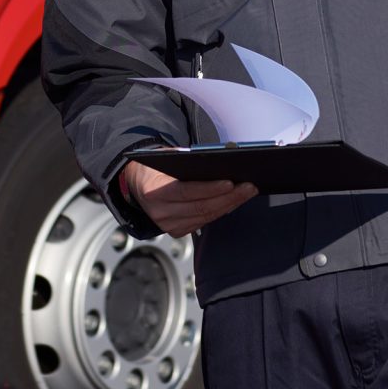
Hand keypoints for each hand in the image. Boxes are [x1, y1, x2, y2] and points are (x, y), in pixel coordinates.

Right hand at [118, 160, 257, 238]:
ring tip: (247, 192)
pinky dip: (221, 211)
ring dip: (230, 205)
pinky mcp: (176, 231)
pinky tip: (234, 201)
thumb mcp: (166, 157)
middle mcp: (160, 212)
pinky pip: (204, 222)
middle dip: (229, 197)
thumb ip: (188, 161)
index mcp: (154, 191)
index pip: (187, 192)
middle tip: (249, 187)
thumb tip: (221, 162)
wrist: (138, 183)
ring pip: (206, 217)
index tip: (231, 182)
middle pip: (201, 208)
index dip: (211, 189)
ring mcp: (168, 225)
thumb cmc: (156, 166)